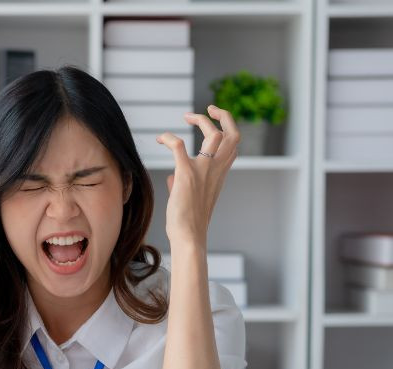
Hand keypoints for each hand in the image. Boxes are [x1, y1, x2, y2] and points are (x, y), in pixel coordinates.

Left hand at [156, 104, 238, 249]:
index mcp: (220, 174)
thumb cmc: (187, 221)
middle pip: (232, 135)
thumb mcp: (187, 198)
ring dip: (200, 120)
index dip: (227, 127)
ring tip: (185, 117)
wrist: (188, 236)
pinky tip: (159, 139)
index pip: (233, 145)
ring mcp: (203, 171)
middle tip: (208, 109)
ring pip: (214, 135)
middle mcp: (216, 170)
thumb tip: (171, 178)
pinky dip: (168, 137)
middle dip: (224, 116)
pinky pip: (178, 145)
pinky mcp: (186, 174)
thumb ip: (182, 183)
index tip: (215, 121)